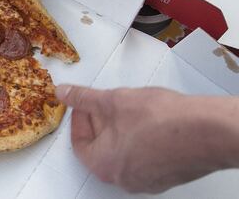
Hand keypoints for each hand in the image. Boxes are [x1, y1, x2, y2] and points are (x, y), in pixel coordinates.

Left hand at [57, 85, 238, 192]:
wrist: (208, 130)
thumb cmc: (163, 121)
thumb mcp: (111, 101)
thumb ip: (83, 98)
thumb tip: (65, 93)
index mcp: (103, 165)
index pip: (78, 142)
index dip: (78, 118)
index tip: (81, 104)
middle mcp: (123, 179)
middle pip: (100, 147)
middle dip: (100, 122)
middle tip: (104, 102)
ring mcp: (147, 180)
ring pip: (123, 151)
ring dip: (120, 128)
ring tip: (128, 107)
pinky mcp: (166, 175)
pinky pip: (144, 155)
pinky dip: (140, 138)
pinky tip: (148, 120)